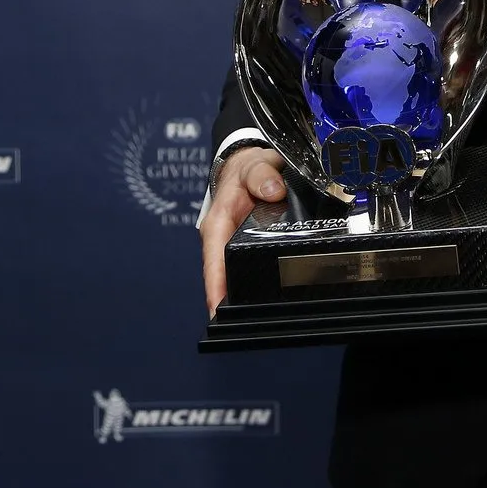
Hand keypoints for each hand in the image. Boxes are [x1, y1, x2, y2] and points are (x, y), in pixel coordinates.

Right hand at [199, 146, 287, 313]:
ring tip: (258, 318)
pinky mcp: (247, 249)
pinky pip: (249, 269)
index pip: (214, 261)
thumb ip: (262, 175)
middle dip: (230, 301)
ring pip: (237, 276)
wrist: (252, 165)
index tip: (217, 308)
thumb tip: (272, 191)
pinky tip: (269, 299)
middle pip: (224, 277)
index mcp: (218, 224)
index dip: (215, 286)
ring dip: (244, 295)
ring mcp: (234, 247)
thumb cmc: (247, 168)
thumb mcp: (254, 165)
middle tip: (247, 322)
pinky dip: (257, 284)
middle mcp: (222, 240)